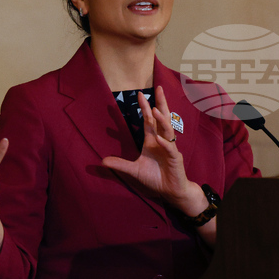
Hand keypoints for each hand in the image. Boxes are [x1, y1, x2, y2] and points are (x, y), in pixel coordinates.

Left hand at [101, 86, 195, 208]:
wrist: (171, 190)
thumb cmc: (155, 177)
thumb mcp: (134, 170)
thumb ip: (120, 164)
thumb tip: (102, 160)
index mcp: (153, 140)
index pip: (149, 120)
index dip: (145, 107)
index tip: (140, 94)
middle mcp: (162, 141)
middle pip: (161, 118)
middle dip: (160, 103)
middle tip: (158, 88)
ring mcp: (170, 148)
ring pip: (167, 130)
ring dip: (161, 120)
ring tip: (155, 109)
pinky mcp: (175, 159)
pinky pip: (170, 149)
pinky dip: (165, 144)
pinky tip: (160, 139)